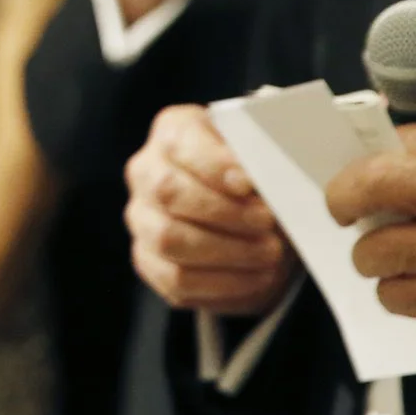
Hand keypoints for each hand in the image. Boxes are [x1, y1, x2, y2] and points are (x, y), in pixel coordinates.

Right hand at [126, 104, 296, 314]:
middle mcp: (146, 172)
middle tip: (267, 223)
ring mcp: (142, 218)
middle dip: (225, 212)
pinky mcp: (148, 260)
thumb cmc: (251, 178)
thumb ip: (262, 162)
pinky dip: (223, 283)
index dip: (214, 166)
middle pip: (168, 192)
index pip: (180, 144)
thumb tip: (273, 184)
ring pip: (169, 239)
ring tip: (268, 253)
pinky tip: (256, 276)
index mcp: (172, 131)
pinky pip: (176, 279)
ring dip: (227, 251)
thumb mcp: (258, 156)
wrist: (244, 214)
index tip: (248, 184)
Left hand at [330, 124, 415, 359]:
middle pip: (371, 187)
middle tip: (344, 214)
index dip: (360, 162)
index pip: (397, 144)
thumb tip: (380, 147)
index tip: (349, 179)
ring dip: (374, 259)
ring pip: (376, 252)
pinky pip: (400, 297)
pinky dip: (399, 295)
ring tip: (394, 258)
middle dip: (342, 202)